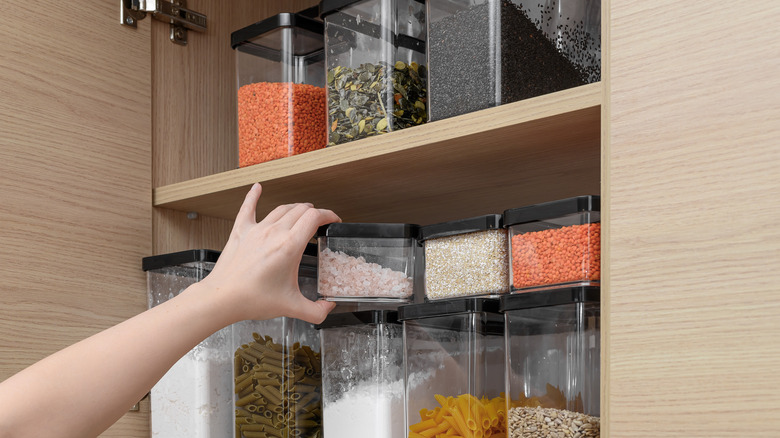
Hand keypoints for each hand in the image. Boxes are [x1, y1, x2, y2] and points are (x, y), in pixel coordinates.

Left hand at [201, 183, 339, 323]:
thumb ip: (316, 311)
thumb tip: (328, 308)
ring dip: (295, 208)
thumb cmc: (252, 300)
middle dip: (314, 213)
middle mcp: (274, 233)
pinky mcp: (240, 231)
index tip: (333, 220)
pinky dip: (253, 195)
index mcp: (289, 246)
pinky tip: (257, 187)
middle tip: (319, 220)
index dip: (328, 215)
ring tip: (302, 211)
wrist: (222, 299)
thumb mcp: (291, 307)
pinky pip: (248, 207)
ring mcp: (256, 230)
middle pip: (300, 210)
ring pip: (281, 209)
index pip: (314, 218)